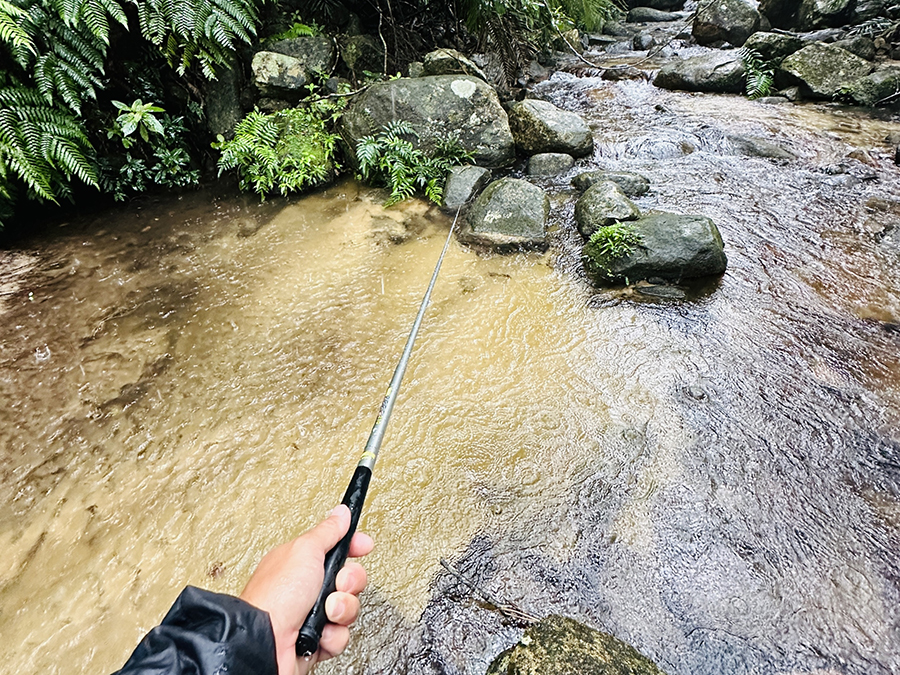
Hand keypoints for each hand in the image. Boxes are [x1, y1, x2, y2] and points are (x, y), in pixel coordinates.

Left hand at [240, 505, 374, 674]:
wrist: (267, 642)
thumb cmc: (276, 596)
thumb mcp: (305, 551)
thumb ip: (328, 531)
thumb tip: (341, 512)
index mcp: (300, 562)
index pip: (335, 548)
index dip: (352, 546)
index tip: (364, 545)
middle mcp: (306, 588)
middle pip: (348, 578)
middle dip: (350, 581)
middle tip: (338, 584)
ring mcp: (311, 614)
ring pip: (348, 607)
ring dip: (342, 609)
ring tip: (326, 612)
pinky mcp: (316, 640)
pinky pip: (341, 635)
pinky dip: (332, 635)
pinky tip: (319, 633)